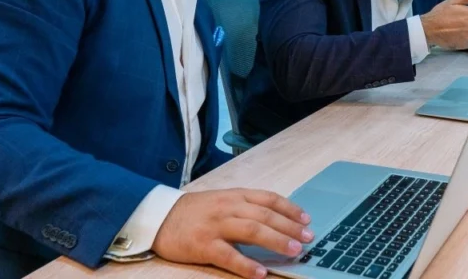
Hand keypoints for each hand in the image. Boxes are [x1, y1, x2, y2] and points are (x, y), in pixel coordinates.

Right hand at [153, 189, 312, 278]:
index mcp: (235, 195)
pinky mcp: (203, 245)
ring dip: (276, 241)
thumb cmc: (194, 211)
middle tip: (309, 238)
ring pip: (252, 231)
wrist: (158, 217)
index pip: (269, 198)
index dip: (290, 209)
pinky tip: (261, 273)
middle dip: (290, 227)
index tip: (307, 219)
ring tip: (294, 251)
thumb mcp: (222, 200)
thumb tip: (276, 220)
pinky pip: (228, 256)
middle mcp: (228, 207)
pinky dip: (246, 265)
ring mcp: (216, 225)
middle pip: (265, 215)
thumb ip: (245, 207)